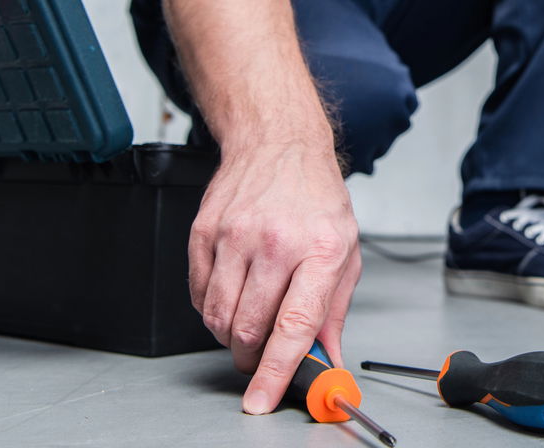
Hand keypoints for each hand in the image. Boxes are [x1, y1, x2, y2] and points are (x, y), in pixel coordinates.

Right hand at [188, 140, 360, 414]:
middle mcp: (276, 243)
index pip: (295, 324)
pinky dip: (212, 309)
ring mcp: (235, 237)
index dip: (278, 370)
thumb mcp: (346, 251)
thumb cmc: (317, 199)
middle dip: (253, 358)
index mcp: (321, 250)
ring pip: (217, 317)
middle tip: (262, 355)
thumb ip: (334, 311)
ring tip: (249, 320)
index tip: (262, 399)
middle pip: (249, 328)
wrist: (278, 144)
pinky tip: (233, 292)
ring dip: (230, 336)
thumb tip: (326, 359)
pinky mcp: (204, 234)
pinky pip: (198, 295)